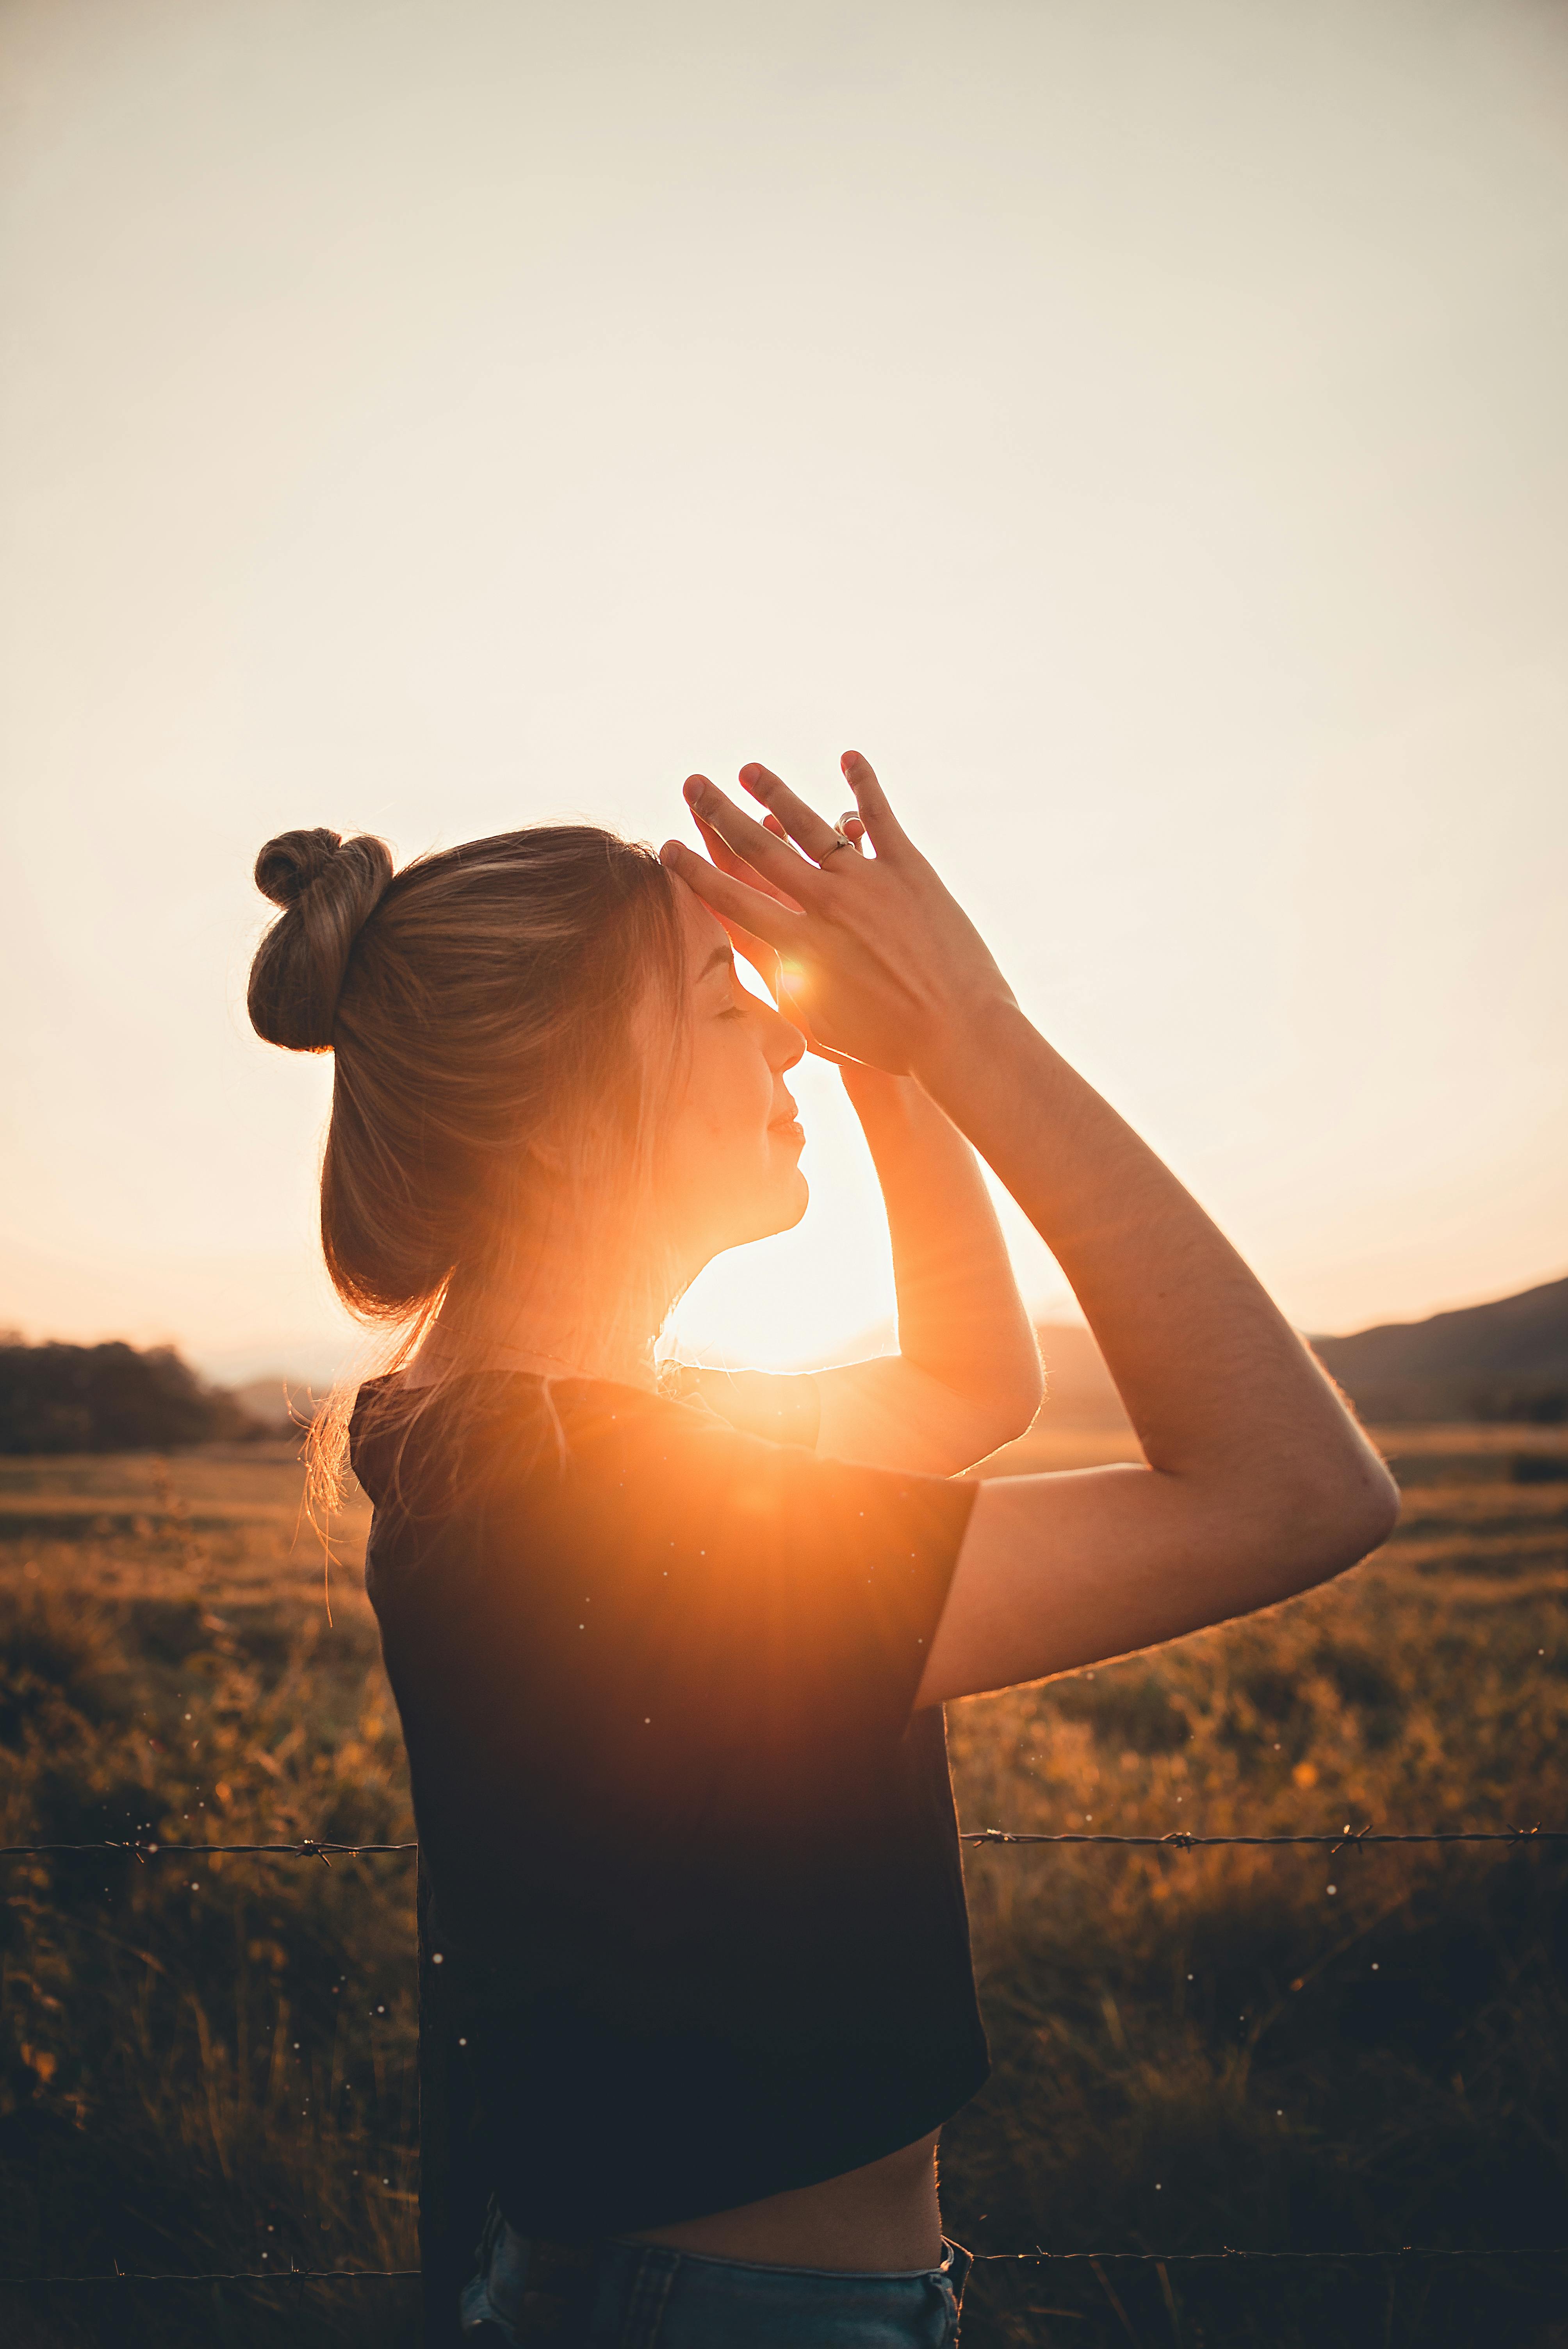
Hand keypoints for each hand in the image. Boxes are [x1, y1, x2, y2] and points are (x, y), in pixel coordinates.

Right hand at [662, 754, 1013, 1074]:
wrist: (959, 1034)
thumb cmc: (888, 1045)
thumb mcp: (818, 1023)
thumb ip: (786, 983)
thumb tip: (763, 956)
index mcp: (797, 947)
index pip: (730, 899)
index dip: (694, 871)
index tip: (667, 847)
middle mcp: (824, 906)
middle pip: (758, 850)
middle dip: (718, 813)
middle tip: (692, 784)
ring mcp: (867, 882)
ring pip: (809, 824)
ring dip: (774, 791)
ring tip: (749, 769)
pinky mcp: (909, 870)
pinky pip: (879, 817)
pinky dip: (862, 784)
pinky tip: (849, 756)